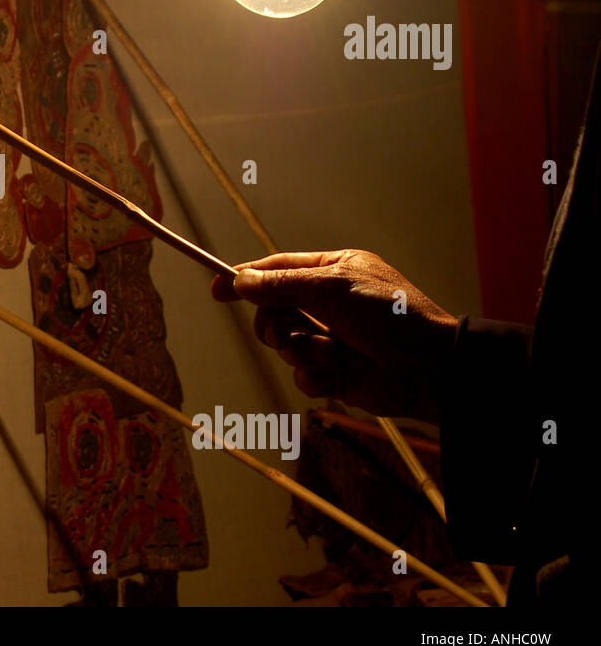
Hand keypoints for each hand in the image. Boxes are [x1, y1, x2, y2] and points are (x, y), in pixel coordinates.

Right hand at [210, 250, 458, 422]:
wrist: (429, 369)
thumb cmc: (389, 316)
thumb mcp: (331, 287)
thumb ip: (281, 284)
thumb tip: (240, 280)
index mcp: (332, 271)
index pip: (277, 270)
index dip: (244, 279)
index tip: (216, 289)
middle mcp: (329, 304)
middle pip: (273, 311)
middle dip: (273, 324)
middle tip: (282, 331)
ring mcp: (332, 338)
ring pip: (285, 345)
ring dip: (299, 351)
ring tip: (325, 353)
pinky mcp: (335, 372)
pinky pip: (303, 375)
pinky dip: (314, 376)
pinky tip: (335, 374)